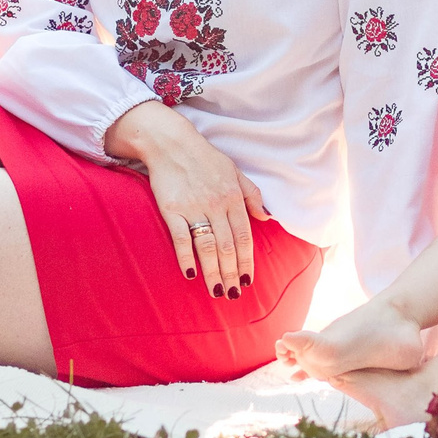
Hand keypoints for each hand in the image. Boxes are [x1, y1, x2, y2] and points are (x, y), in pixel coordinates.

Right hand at [105, 101, 269, 295]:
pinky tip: (191, 274)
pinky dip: (186, 257)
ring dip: (213, 272)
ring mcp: (193, 208)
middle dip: (231, 273)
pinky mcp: (172, 209)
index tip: (247, 281)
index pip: (244, 237)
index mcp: (233, 197)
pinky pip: (181, 238)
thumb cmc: (204, 158)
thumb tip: (267, 218)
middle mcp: (216, 205)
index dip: (247, 261)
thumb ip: (251, 195)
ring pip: (208, 247)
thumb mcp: (235, 172)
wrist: (171, 143)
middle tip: (233, 295)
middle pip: (227, 247)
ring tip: (217, 291)